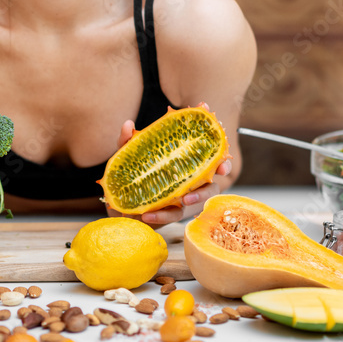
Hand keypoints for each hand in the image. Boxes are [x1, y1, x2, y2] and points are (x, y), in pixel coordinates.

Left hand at [106, 110, 231, 228]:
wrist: (119, 199)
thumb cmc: (133, 172)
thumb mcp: (129, 155)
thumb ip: (128, 140)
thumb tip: (128, 124)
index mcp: (186, 165)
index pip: (210, 161)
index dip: (222, 162)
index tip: (223, 165)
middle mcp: (189, 183)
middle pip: (211, 186)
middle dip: (209, 188)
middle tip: (201, 187)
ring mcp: (180, 200)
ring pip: (195, 204)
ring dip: (191, 201)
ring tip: (181, 201)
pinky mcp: (169, 215)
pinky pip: (170, 217)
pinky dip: (160, 216)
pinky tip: (148, 215)